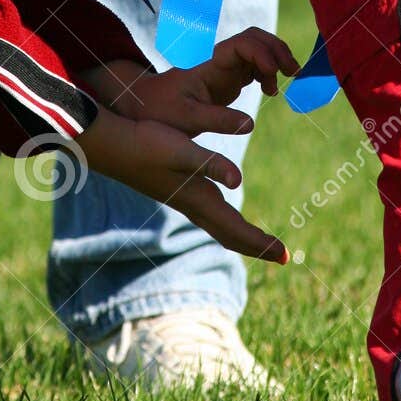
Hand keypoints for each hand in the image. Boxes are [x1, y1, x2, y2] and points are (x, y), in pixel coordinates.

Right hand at [78, 105, 287, 264]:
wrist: (114, 144)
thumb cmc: (147, 144)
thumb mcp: (182, 150)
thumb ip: (210, 163)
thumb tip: (238, 180)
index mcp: (199, 200)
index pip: (237, 231)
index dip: (262, 244)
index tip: (286, 256)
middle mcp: (194, 205)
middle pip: (230, 235)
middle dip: (256, 246)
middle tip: (281, 255)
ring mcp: (184, 200)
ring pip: (220, 226)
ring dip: (242, 235)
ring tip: (260, 240)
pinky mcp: (178, 190)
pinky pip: (211, 214)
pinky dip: (227, 220)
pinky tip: (225, 208)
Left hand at [85, 29, 300, 139]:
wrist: (145, 107)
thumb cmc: (161, 112)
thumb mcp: (187, 119)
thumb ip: (217, 120)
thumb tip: (251, 124)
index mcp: (209, 63)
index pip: (241, 44)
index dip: (262, 53)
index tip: (274, 73)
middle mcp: (219, 60)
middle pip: (254, 38)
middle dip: (276, 49)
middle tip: (293, 71)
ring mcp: (225, 68)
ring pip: (257, 49)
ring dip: (276, 59)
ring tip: (287, 81)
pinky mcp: (228, 78)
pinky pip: (255, 66)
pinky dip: (269, 72)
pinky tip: (271, 91)